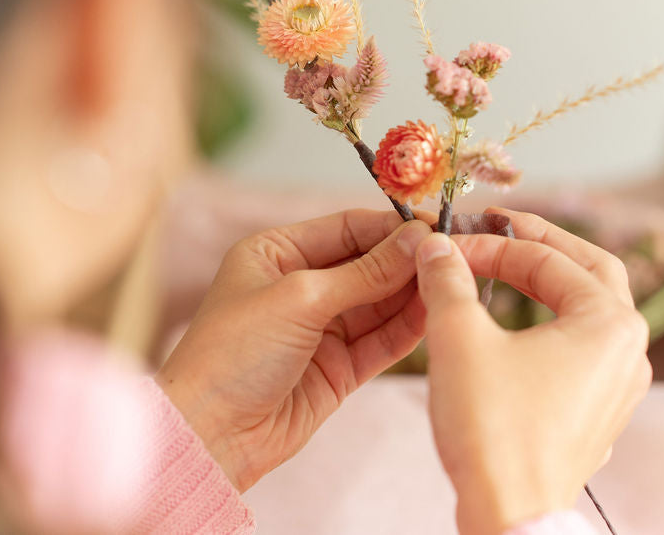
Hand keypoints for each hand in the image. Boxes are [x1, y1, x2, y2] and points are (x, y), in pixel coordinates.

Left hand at [157, 209, 432, 490]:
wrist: (210, 436)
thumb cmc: (231, 355)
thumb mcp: (299, 299)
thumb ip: (364, 272)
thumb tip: (416, 239)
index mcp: (276, 254)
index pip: (347, 228)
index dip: (391, 228)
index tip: (435, 228)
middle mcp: (299, 286)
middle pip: (368, 265)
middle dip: (408, 261)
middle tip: (453, 256)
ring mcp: (320, 329)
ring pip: (379, 304)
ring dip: (413, 294)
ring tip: (453, 282)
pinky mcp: (337, 368)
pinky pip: (380, 340)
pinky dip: (407, 329)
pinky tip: (435, 315)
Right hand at [415, 208, 651, 534]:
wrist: (510, 516)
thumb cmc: (495, 431)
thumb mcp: (459, 339)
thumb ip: (448, 281)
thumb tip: (435, 246)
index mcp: (608, 321)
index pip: (544, 258)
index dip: (489, 244)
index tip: (448, 245)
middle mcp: (628, 350)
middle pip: (589, 271)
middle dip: (541, 244)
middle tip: (500, 225)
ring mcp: (619, 386)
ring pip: (590, 312)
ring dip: (551, 284)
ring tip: (512, 268)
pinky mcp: (599, 415)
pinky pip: (583, 352)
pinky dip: (553, 326)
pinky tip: (524, 329)